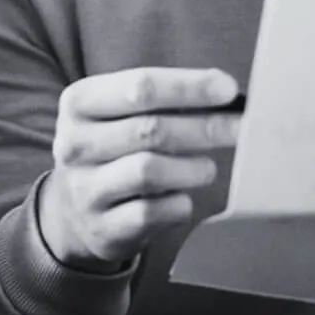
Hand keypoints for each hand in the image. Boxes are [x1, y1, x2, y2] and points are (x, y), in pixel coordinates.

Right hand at [39, 67, 241, 269]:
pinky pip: (153, 213)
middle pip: (149, 129)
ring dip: (191, 168)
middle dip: (204, 127)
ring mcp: (84, 189)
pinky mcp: (102, 227)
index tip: (229, 90)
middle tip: (240, 129)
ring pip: (149, 171)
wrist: (74, 212)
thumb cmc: (113, 149)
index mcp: (79, 103)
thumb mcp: (119, 114)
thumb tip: (225, 92)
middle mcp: (74, 144)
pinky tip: (180, 197)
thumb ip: (164, 99)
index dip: (190, 87)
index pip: (139, 87)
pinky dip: (178, 204)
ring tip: (206, 168)